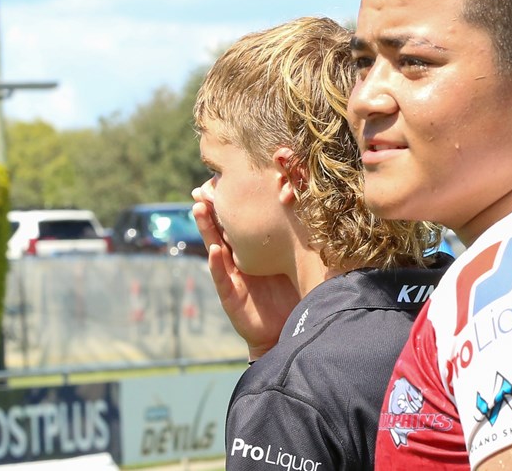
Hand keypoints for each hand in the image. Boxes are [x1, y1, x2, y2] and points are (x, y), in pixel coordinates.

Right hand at [193, 186, 300, 360]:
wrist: (289, 330)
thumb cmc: (293, 295)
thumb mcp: (293, 262)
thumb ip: (295, 240)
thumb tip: (311, 208)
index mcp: (253, 251)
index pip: (239, 223)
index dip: (230, 204)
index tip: (224, 180)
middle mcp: (239, 262)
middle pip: (222, 230)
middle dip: (211, 210)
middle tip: (202, 188)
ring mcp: (233, 278)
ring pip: (215, 248)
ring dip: (207, 229)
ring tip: (199, 209)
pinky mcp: (231, 297)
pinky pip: (222, 277)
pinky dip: (216, 263)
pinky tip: (213, 249)